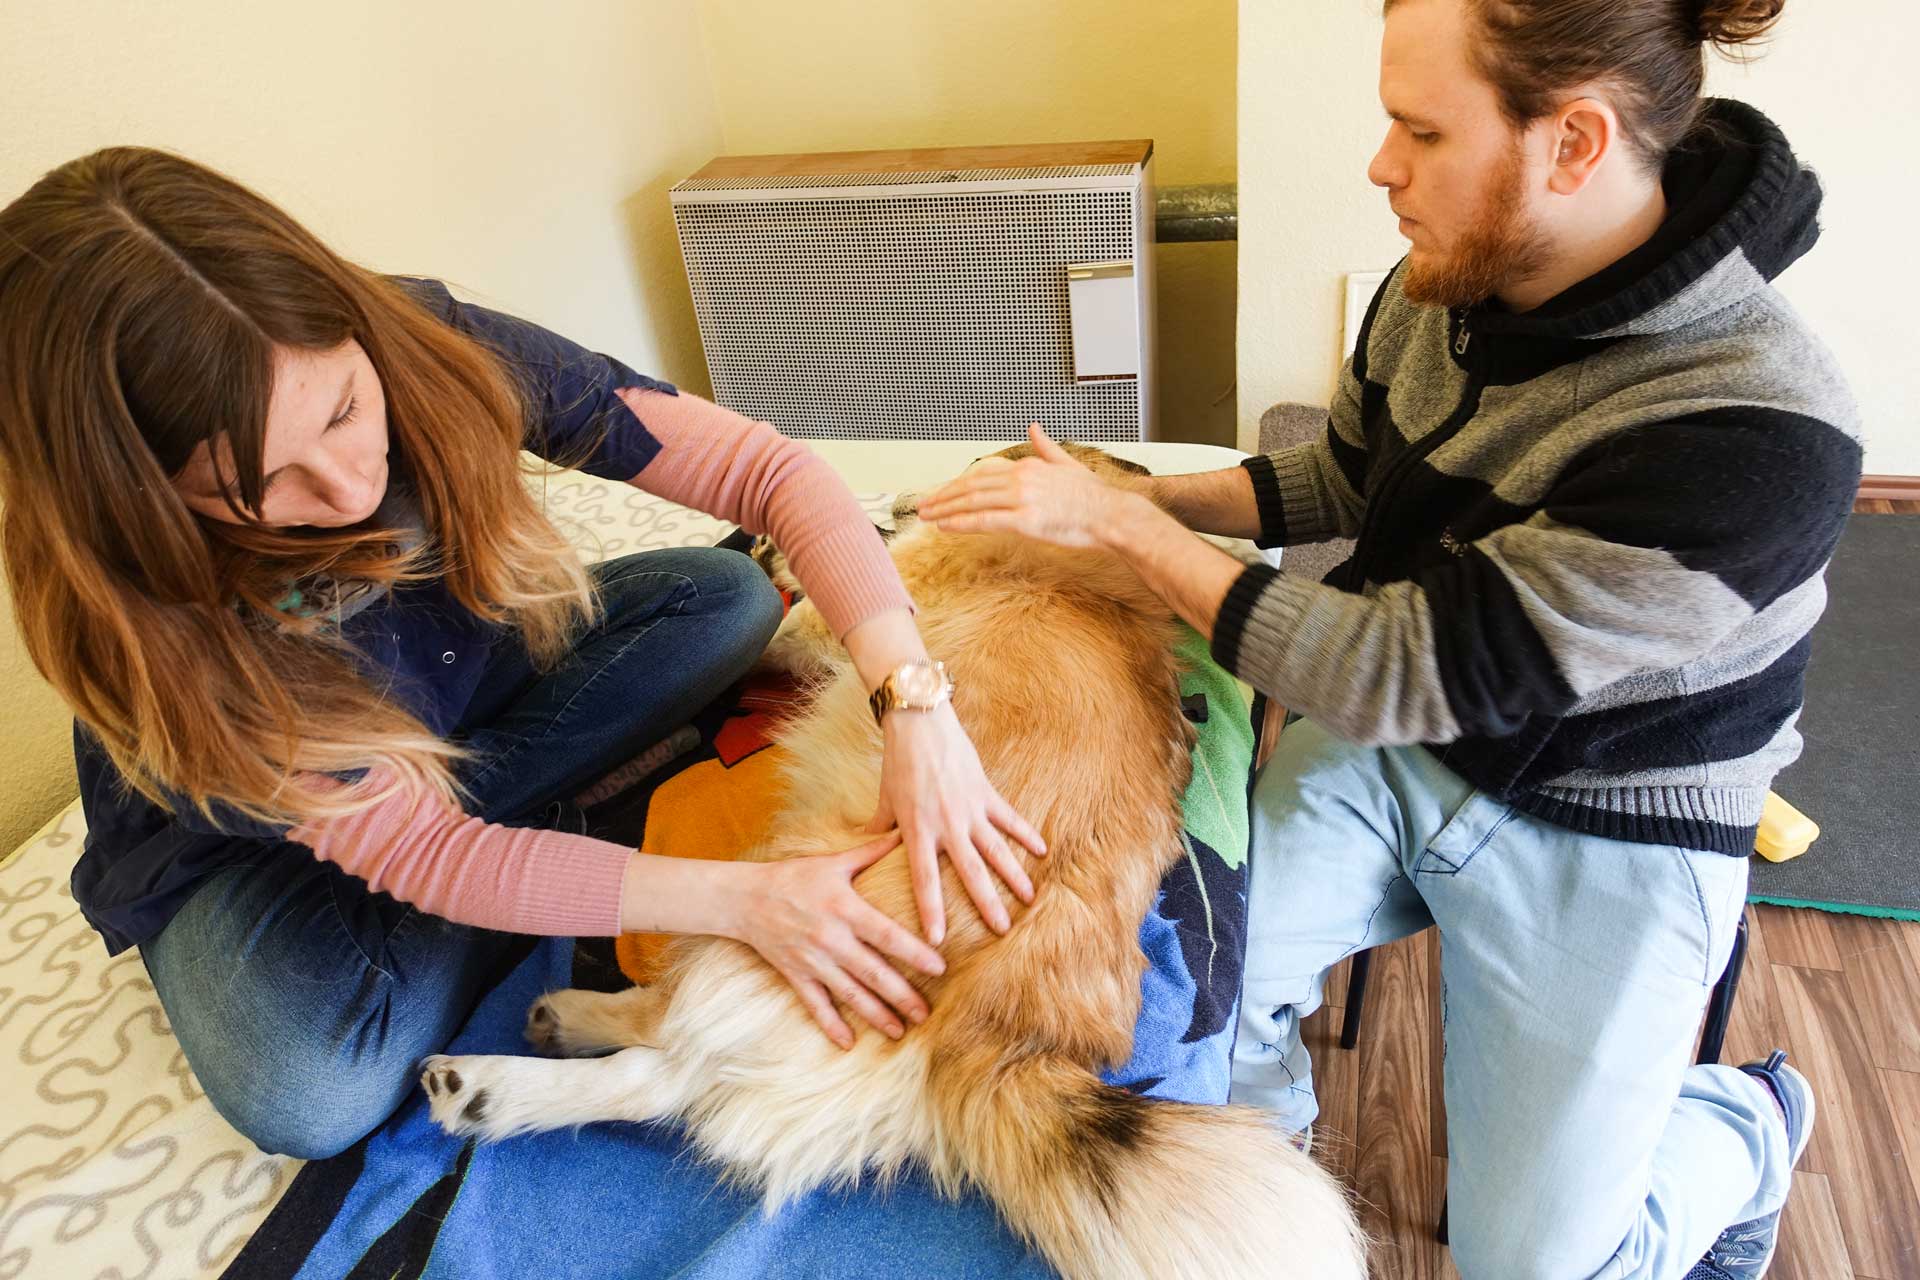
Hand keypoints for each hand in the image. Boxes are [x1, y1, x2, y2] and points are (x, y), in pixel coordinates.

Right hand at [727, 832, 946, 1049]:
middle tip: (927, 1014)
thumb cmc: (793, 876)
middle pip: (873, 972)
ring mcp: (812, 960)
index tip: (940, 968)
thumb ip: (870, 852)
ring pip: (850, 993)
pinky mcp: (795, 975)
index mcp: (844, 908)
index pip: (886, 935)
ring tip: (901, 1032)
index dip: (914, 952)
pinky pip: (815, 1005)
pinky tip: (849, 1043)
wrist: (744, 898)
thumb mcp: (833, 861)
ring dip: (876, 1015)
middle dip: (902, 995)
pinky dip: (831, 1025)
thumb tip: (903, 832)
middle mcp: (830, 938)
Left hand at [869, 702, 1046, 945]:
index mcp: (918, 831)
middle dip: (987, 904)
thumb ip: (879, 828)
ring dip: (1014, 876)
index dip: (932, 911)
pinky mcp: (986, 793)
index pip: (925, 880)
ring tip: (1029, 899)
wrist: (920, 724)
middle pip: (971, 873)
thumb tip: (863, 846)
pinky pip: (1010, 818)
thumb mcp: (885, 799)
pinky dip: (1027, 834)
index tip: (938, 940)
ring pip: (997, 850)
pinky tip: (1042, 852)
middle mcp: (947, 825)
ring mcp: (970, 810)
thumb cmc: (898, 763)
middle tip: (1002, 931)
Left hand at [918, 424, 1137, 547]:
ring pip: (973, 502)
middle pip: (971, 486)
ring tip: (927, 516)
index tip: (941, 493)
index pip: (983, 474)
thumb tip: (1033, 427)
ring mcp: (1023, 498)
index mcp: (1028, 465)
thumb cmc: (1092, 496)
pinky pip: (985, 521)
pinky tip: (945, 527)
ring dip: (946, 509)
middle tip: (923, 505)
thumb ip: (1046, 447)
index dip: (958, 484)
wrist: (1111, 515)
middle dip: (943, 496)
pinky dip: (962, 523)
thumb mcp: (1067, 464)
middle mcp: (1022, 477)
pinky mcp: (1026, 520)